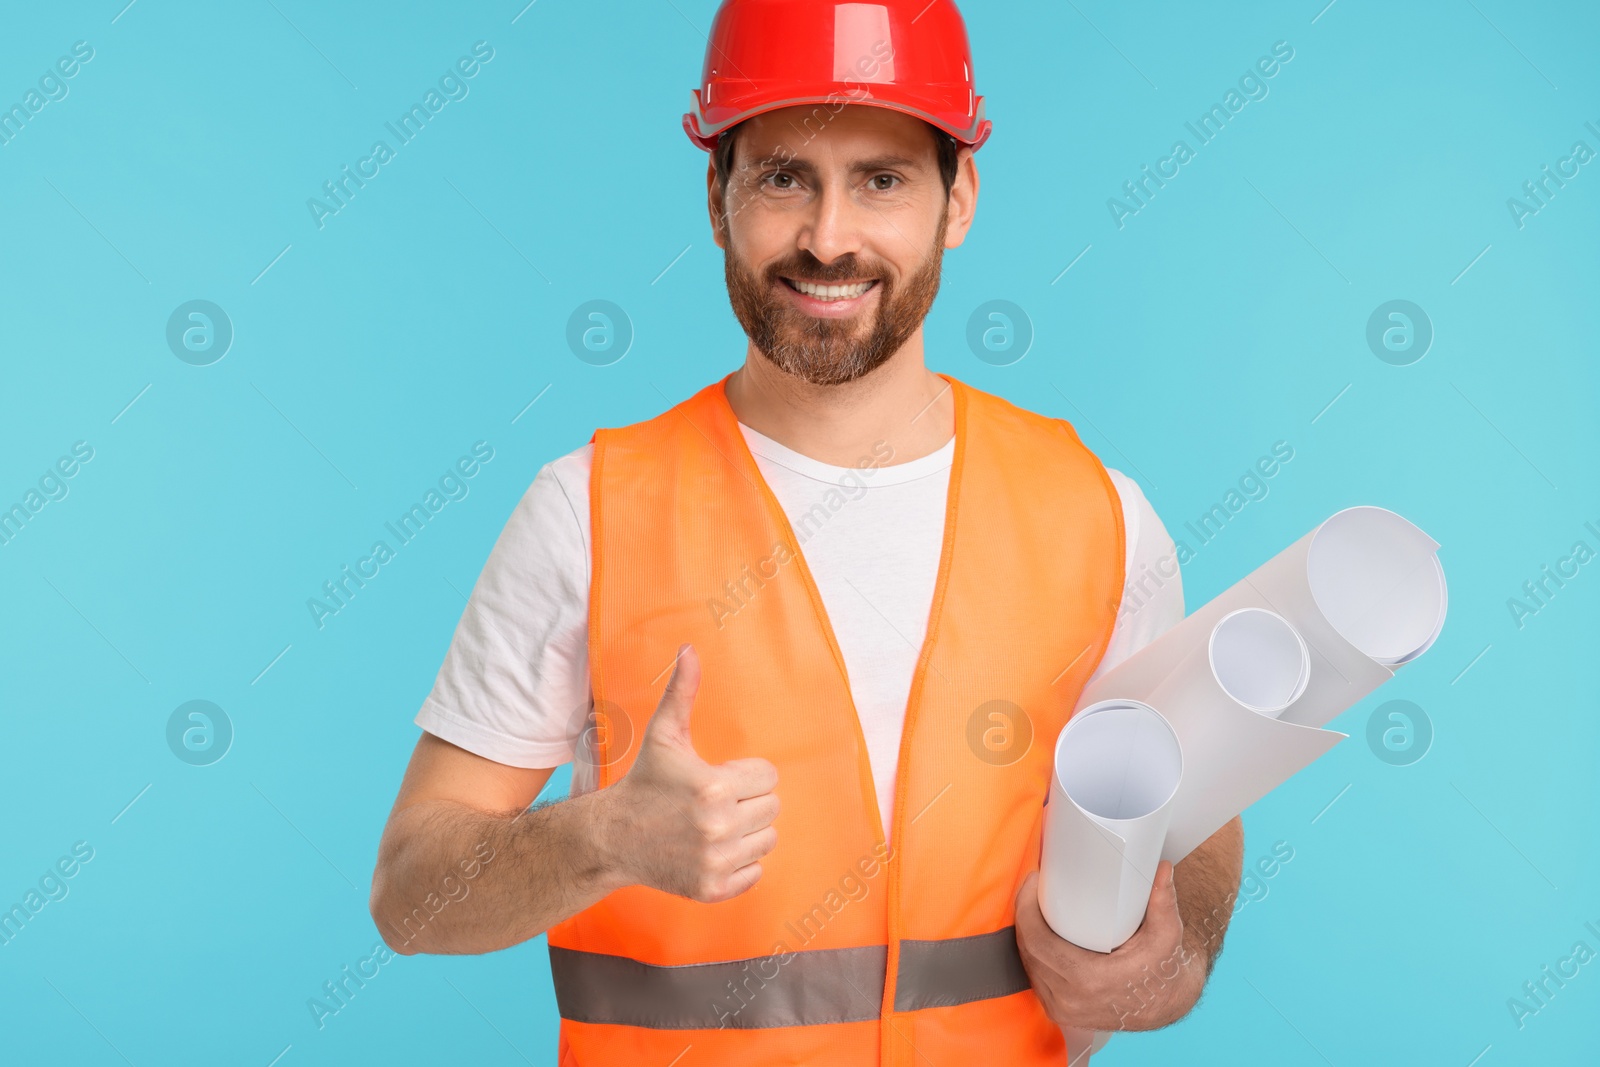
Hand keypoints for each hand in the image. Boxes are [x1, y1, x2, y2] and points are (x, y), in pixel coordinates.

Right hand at [602, 645, 779, 902]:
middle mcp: (718, 826)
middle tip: (717, 802)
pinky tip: (713, 850)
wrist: (612, 838)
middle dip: (749, 802)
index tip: (720, 778)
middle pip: (772, 809)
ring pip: (767, 841)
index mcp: (714, 787)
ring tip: (716, 825)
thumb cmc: (645, 782)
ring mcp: (716, 861)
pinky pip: (756, 873)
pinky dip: (741, 864)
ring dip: (748, 832)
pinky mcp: (712, 888)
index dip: (747, 774)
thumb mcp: (664, 735)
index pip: (769, 777)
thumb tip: (690, 648)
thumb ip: (682, 691)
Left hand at [1014, 861, 1204, 1032]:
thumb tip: (1163, 869)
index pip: (1038, 941)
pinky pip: (1035, 978)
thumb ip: (1163, 902)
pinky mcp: (1060, 1012)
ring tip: (1032, 905)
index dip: (1026, 909)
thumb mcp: (1166, 934)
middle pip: (1028, 950)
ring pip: (1028, 965)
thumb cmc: (1163, 967)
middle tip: (1033, 888)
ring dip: (1025, 934)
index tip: (1034, 882)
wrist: (1166, 1004)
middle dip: (1024, 914)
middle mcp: (1070, 999)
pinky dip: (1032, 955)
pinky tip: (1035, 933)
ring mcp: (1063, 1009)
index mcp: (1089, 980)